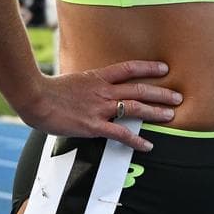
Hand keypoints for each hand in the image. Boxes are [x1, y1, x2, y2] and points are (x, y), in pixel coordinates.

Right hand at [16, 60, 181, 151]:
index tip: (164, 69)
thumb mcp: (72, 81)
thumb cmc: (49, 91)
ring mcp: (100, 108)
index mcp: (97, 77)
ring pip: (135, 108)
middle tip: (178, 97)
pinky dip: (136, 140)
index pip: (128, 68)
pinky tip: (148, 146)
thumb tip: (91, 88)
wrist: (36, 98)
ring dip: (155, 112)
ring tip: (171, 116)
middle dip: (161, 93)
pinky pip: (120, 133)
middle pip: (139, 89)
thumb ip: (86, 85)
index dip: (148, 68)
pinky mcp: (94, 126)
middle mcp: (103, 91)